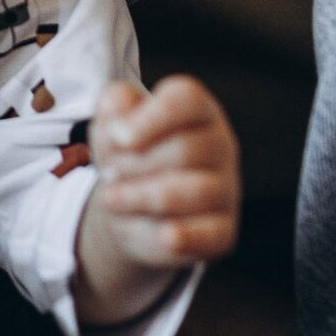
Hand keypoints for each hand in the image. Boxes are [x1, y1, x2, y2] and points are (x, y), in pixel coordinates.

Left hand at [76, 76, 239, 328]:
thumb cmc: (126, 156)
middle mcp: (220, 144)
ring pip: (194, 191)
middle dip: (134, 163)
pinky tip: (164, 235)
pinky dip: (185, 236)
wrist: (128, 208)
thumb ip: (113, 106)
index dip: (152, 117)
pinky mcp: (223, 229)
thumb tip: (121, 116)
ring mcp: (226, 188)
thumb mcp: (111, 124)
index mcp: (197, 109)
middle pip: (186, 149)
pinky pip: (210, 233)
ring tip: (112, 198)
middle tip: (109, 172)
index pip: (188, 99)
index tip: (117, 136)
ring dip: (142, 196)